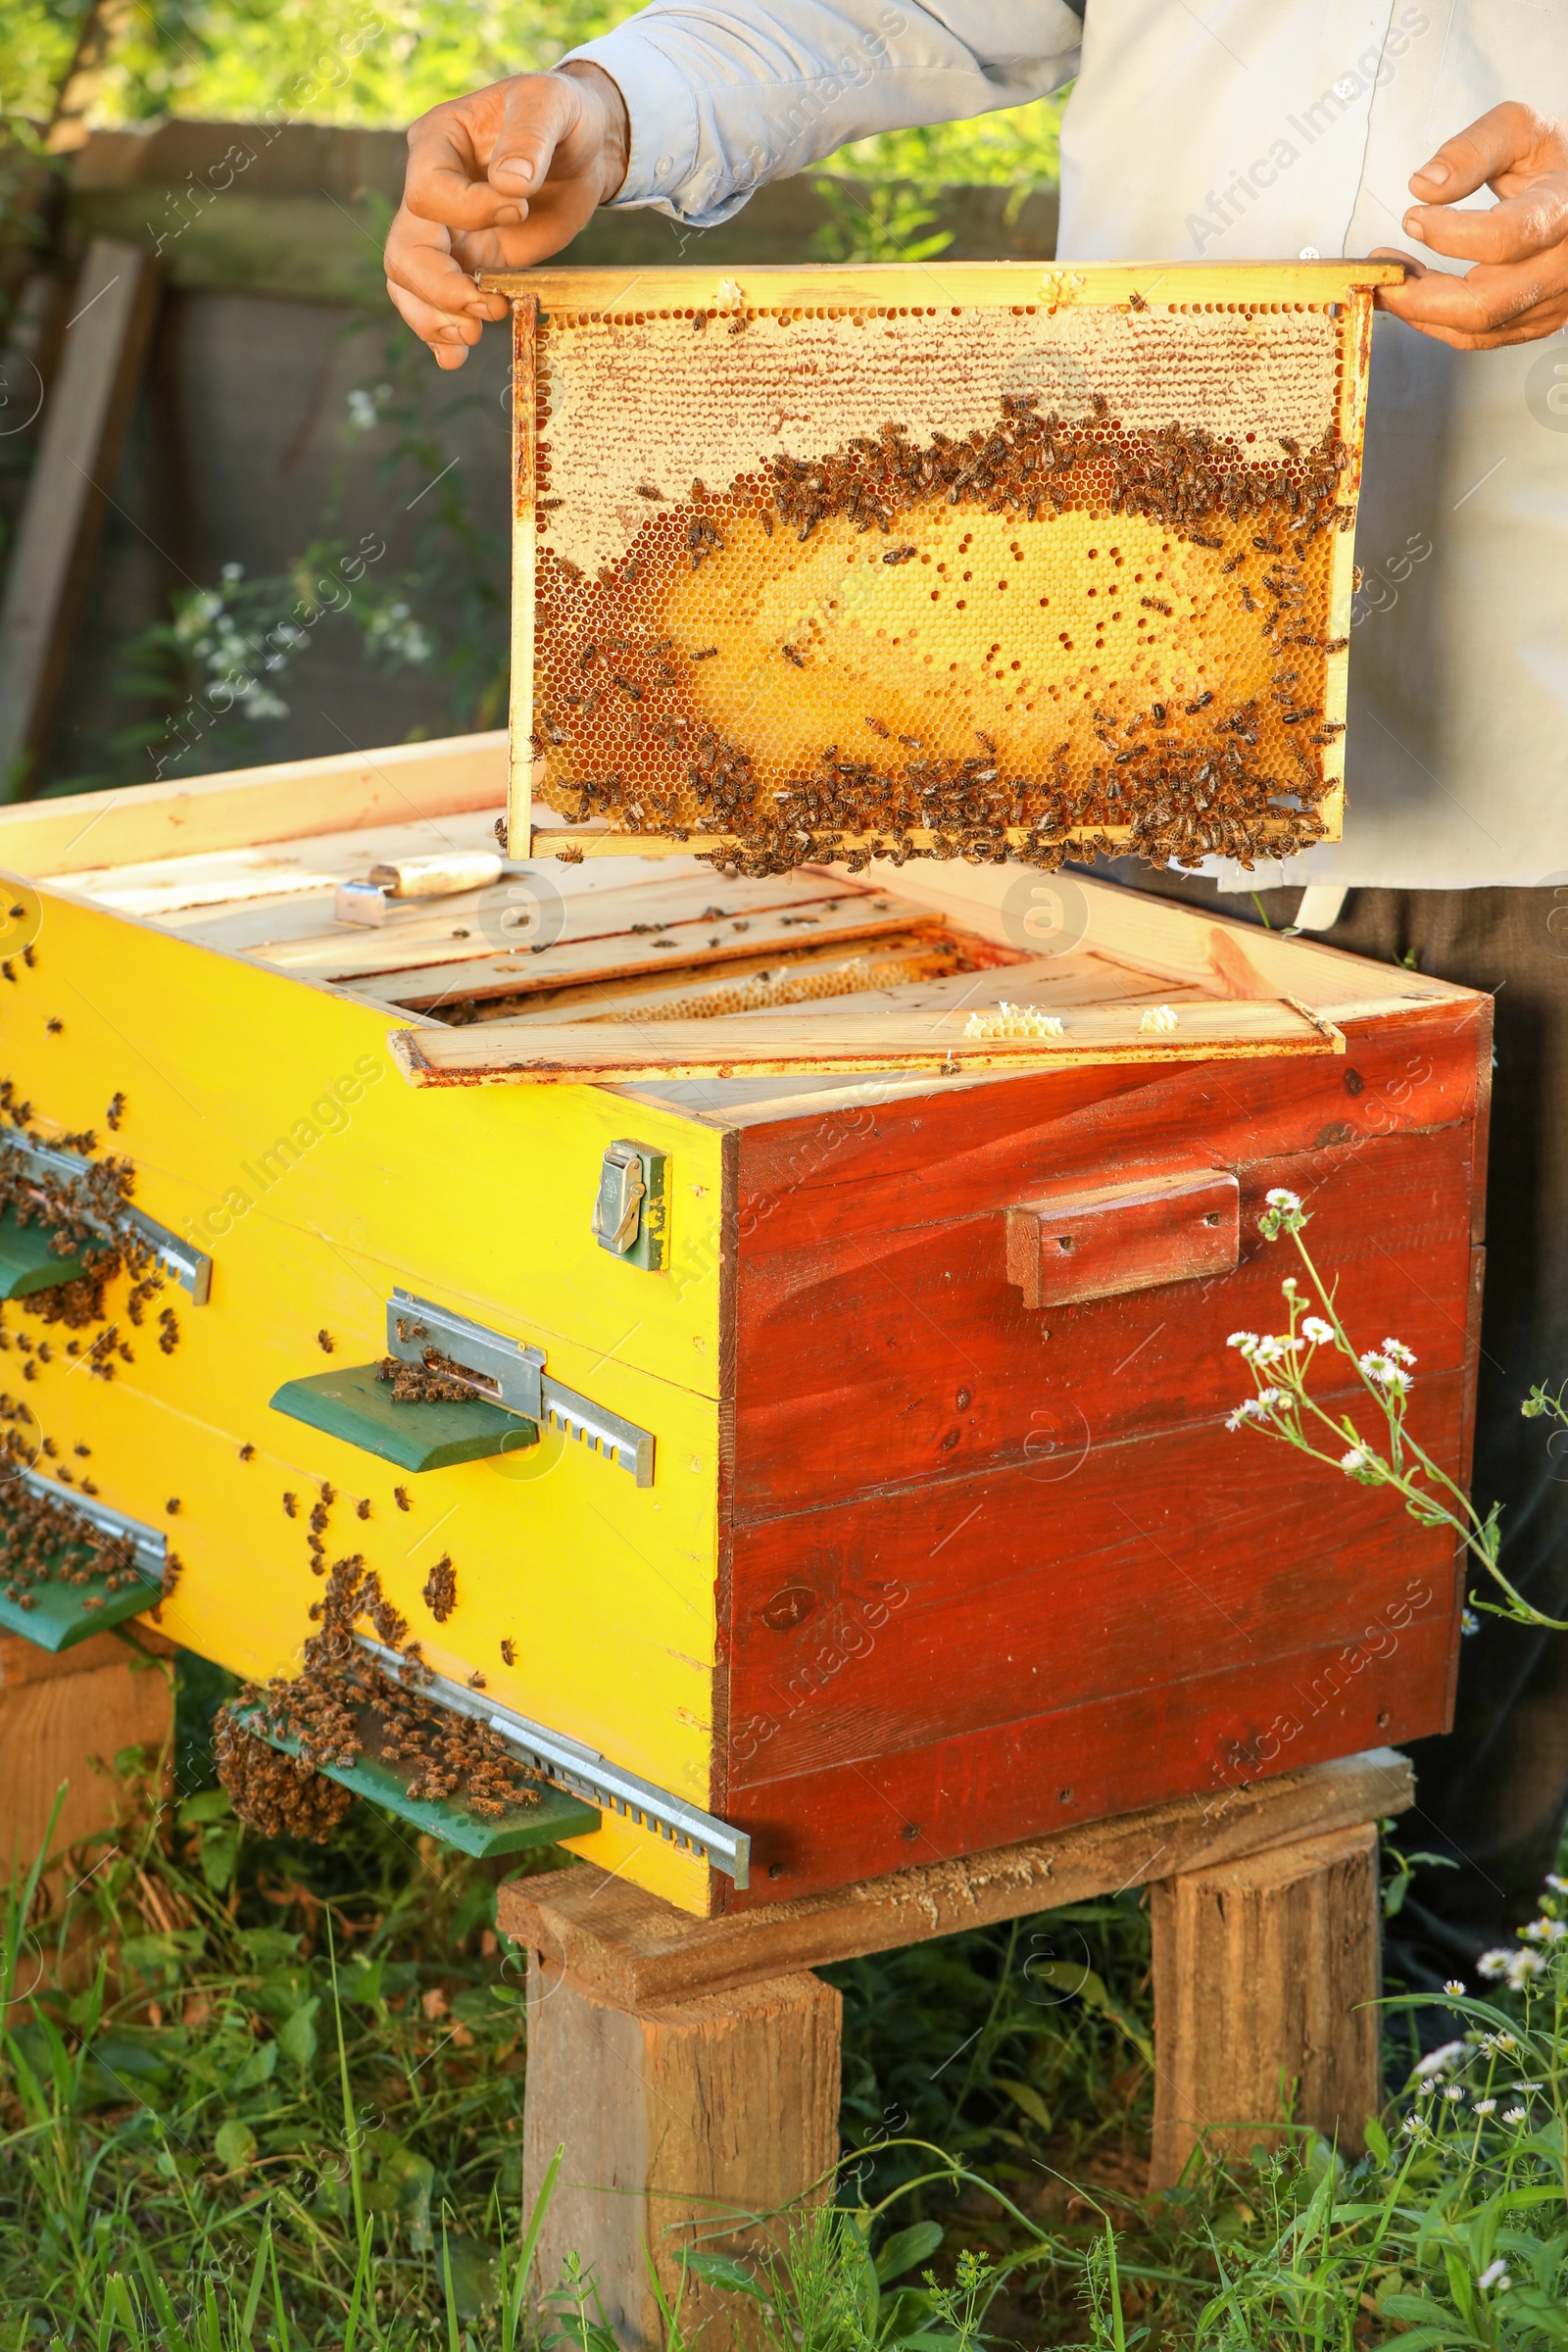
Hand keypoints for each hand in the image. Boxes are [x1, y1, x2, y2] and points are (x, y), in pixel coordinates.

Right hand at [385, 63, 628, 369]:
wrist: (583, 147)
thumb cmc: (561, 114)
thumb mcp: (550, 106)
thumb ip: (528, 139)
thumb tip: (510, 185)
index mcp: (436, 143)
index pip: (427, 192)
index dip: (469, 211)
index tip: (518, 208)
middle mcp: (430, 191)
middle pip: (404, 252)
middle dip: (438, 289)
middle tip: (485, 309)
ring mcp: (448, 233)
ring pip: (410, 285)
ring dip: (434, 320)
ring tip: (470, 339)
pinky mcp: (474, 263)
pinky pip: (439, 304)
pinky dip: (442, 337)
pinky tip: (455, 359)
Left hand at [1373, 101, 1567, 348]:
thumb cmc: (1555, 159)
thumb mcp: (1520, 130)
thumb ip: (1472, 150)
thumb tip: (1423, 186)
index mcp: (1563, 210)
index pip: (1503, 238)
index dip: (1448, 234)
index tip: (1413, 217)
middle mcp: (1563, 264)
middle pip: (1483, 305)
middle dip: (1418, 297)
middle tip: (1380, 274)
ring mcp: (1553, 300)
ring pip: (1476, 330)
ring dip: (1421, 310)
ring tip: (1392, 277)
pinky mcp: (1538, 321)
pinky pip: (1479, 337)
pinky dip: (1438, 319)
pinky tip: (1416, 291)